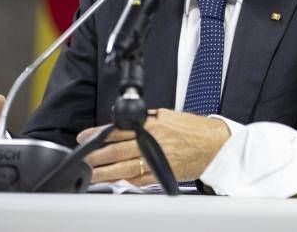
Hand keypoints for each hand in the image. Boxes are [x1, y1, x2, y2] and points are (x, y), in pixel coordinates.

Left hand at [77, 109, 229, 185]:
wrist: (214, 145)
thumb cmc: (193, 130)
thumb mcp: (167, 115)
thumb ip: (145, 119)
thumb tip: (123, 123)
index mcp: (151, 125)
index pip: (117, 129)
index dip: (97, 134)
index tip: (84, 138)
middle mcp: (151, 142)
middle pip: (116, 150)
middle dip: (96, 156)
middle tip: (83, 159)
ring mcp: (156, 160)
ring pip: (124, 168)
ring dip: (105, 172)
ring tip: (91, 174)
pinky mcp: (161, 174)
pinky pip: (138, 180)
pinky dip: (124, 181)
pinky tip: (114, 181)